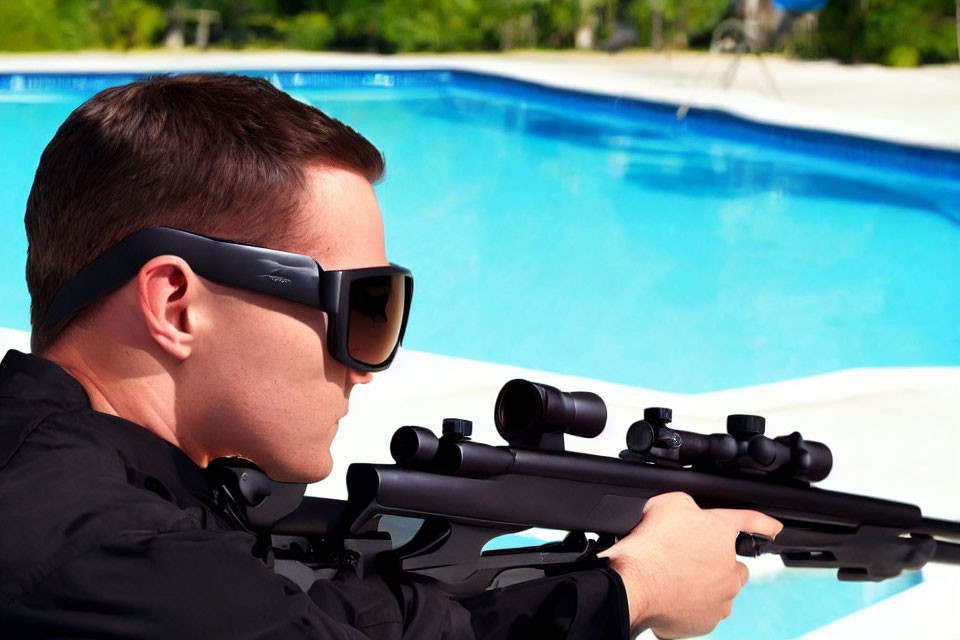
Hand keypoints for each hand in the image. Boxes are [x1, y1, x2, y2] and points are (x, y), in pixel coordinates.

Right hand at [598, 492, 782, 638]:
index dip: (763, 523)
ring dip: (702, 586)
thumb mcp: (669, 503)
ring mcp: (721, 599)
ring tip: (672, 580)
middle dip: (715, 563)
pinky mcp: (706, 622)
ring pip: (718, 592)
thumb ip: (690, 506)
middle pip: (732, 565)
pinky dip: (687, 606)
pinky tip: (667, 595)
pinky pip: (701, 613)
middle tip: (686, 560)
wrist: (634, 583)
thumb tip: (692, 514)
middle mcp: (730, 568)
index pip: (750, 521)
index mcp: (722, 533)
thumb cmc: (650, 545)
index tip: (773, 528)